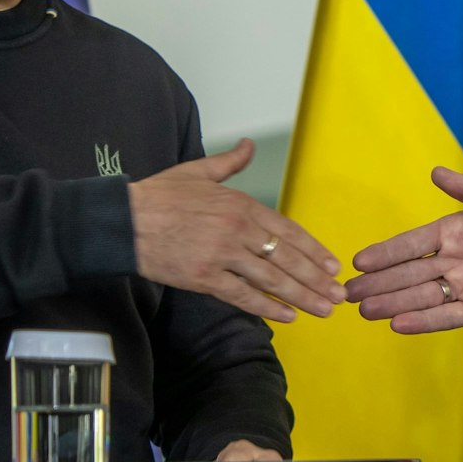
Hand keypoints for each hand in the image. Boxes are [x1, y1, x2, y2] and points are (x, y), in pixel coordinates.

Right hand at [128, 138, 344, 322]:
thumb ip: (230, 162)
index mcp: (240, 205)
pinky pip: (242, 296)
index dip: (313, 250)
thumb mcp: (198, 171)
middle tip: (339, 294)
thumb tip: (249, 145)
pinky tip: (287, 316)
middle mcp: (237, 230)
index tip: (332, 265)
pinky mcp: (204, 278)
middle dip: (316, 279)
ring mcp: (222, 255)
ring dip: (301, 296)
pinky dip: (267, 308)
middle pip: (287, 258)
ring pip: (271, 280)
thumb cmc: (158, 196)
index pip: (288, 231)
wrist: (122, 220)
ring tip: (323, 309)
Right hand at [345, 167, 462, 333]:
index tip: (359, 260)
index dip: (386, 252)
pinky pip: (447, 316)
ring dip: (393, 303)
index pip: (413, 243)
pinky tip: (398, 325)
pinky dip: (423, 321)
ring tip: (365, 311)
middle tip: (348, 293)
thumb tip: (436, 172)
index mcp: (454, 231)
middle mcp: (453, 260)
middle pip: (409, 273)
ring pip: (421, 297)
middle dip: (379, 282)